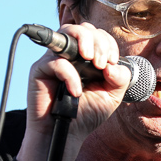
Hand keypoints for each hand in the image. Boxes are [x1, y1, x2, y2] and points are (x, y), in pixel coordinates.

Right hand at [17, 22, 131, 160]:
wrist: (68, 133)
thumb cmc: (87, 113)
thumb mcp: (112, 96)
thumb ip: (120, 79)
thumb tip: (114, 66)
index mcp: (87, 57)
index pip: (98, 35)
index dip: (108, 43)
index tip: (112, 62)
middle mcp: (70, 54)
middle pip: (82, 28)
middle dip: (98, 41)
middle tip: (102, 63)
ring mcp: (54, 59)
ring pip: (66, 32)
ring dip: (84, 42)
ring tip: (93, 62)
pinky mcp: (40, 70)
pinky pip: (56, 62)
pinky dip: (70, 75)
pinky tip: (76, 92)